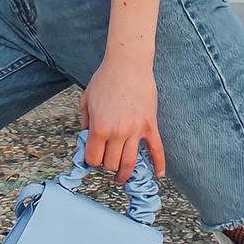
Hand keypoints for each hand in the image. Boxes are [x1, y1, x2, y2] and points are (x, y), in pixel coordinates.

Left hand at [78, 56, 165, 184]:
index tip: (93, 159)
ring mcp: (136, 130)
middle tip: (107, 164)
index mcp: (99, 127)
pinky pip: (157, 149)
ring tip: (121, 179)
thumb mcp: (86, 100)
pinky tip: (158, 175)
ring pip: (130, 162)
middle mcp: (118, 132)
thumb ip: (84, 122)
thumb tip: (86, 140)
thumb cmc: (105, 79)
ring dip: (125, 174)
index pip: (94, 158)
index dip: (91, 161)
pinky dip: (159, 164)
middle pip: (111, 163)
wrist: (128, 64)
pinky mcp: (150, 125)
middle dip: (107, 166)